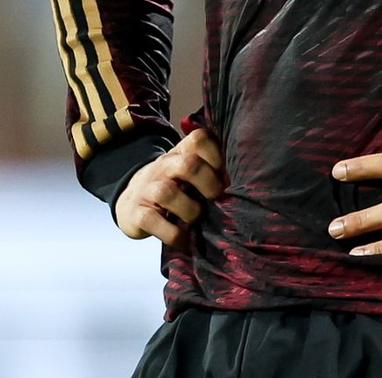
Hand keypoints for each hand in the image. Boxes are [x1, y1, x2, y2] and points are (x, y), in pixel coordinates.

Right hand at [115, 128, 224, 250]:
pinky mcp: (137, 213)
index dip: (217, 156)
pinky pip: (154, 222)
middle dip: (208, 184)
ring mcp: (148, 189)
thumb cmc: (175, 187)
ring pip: (167, 192)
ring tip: (198, 221)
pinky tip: (187, 242)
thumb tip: (248, 181)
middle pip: (188, 164)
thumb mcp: (190, 172)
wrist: (133, 201)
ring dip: (190, 211)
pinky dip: (175, 236)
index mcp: (181, 153)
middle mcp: (164, 166)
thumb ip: (211, 169)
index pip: (200, 139)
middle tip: (216, 198)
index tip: (225, 176)